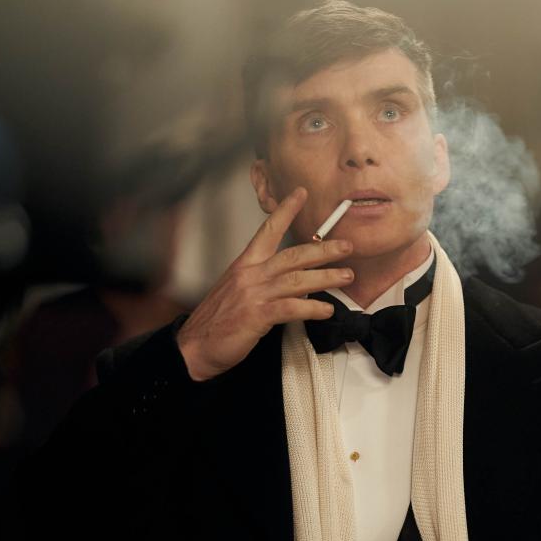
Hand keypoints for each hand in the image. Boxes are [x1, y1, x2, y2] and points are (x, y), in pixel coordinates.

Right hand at [176, 187, 352, 380]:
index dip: (286, 211)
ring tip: (346, 276)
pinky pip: (291, 308)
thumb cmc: (217, 322)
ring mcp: (253, 294)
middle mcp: (250, 275)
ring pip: (297, 279)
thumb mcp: (238, 292)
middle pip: (293, 255)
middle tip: (347, 246)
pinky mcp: (256, 316)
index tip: (301, 194)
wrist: (194, 347)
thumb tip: (294, 281)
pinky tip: (327, 310)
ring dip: (326, 277)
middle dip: (323, 248)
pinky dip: (312, 307)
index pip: (268, 230)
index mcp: (244, 265)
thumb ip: (264, 282)